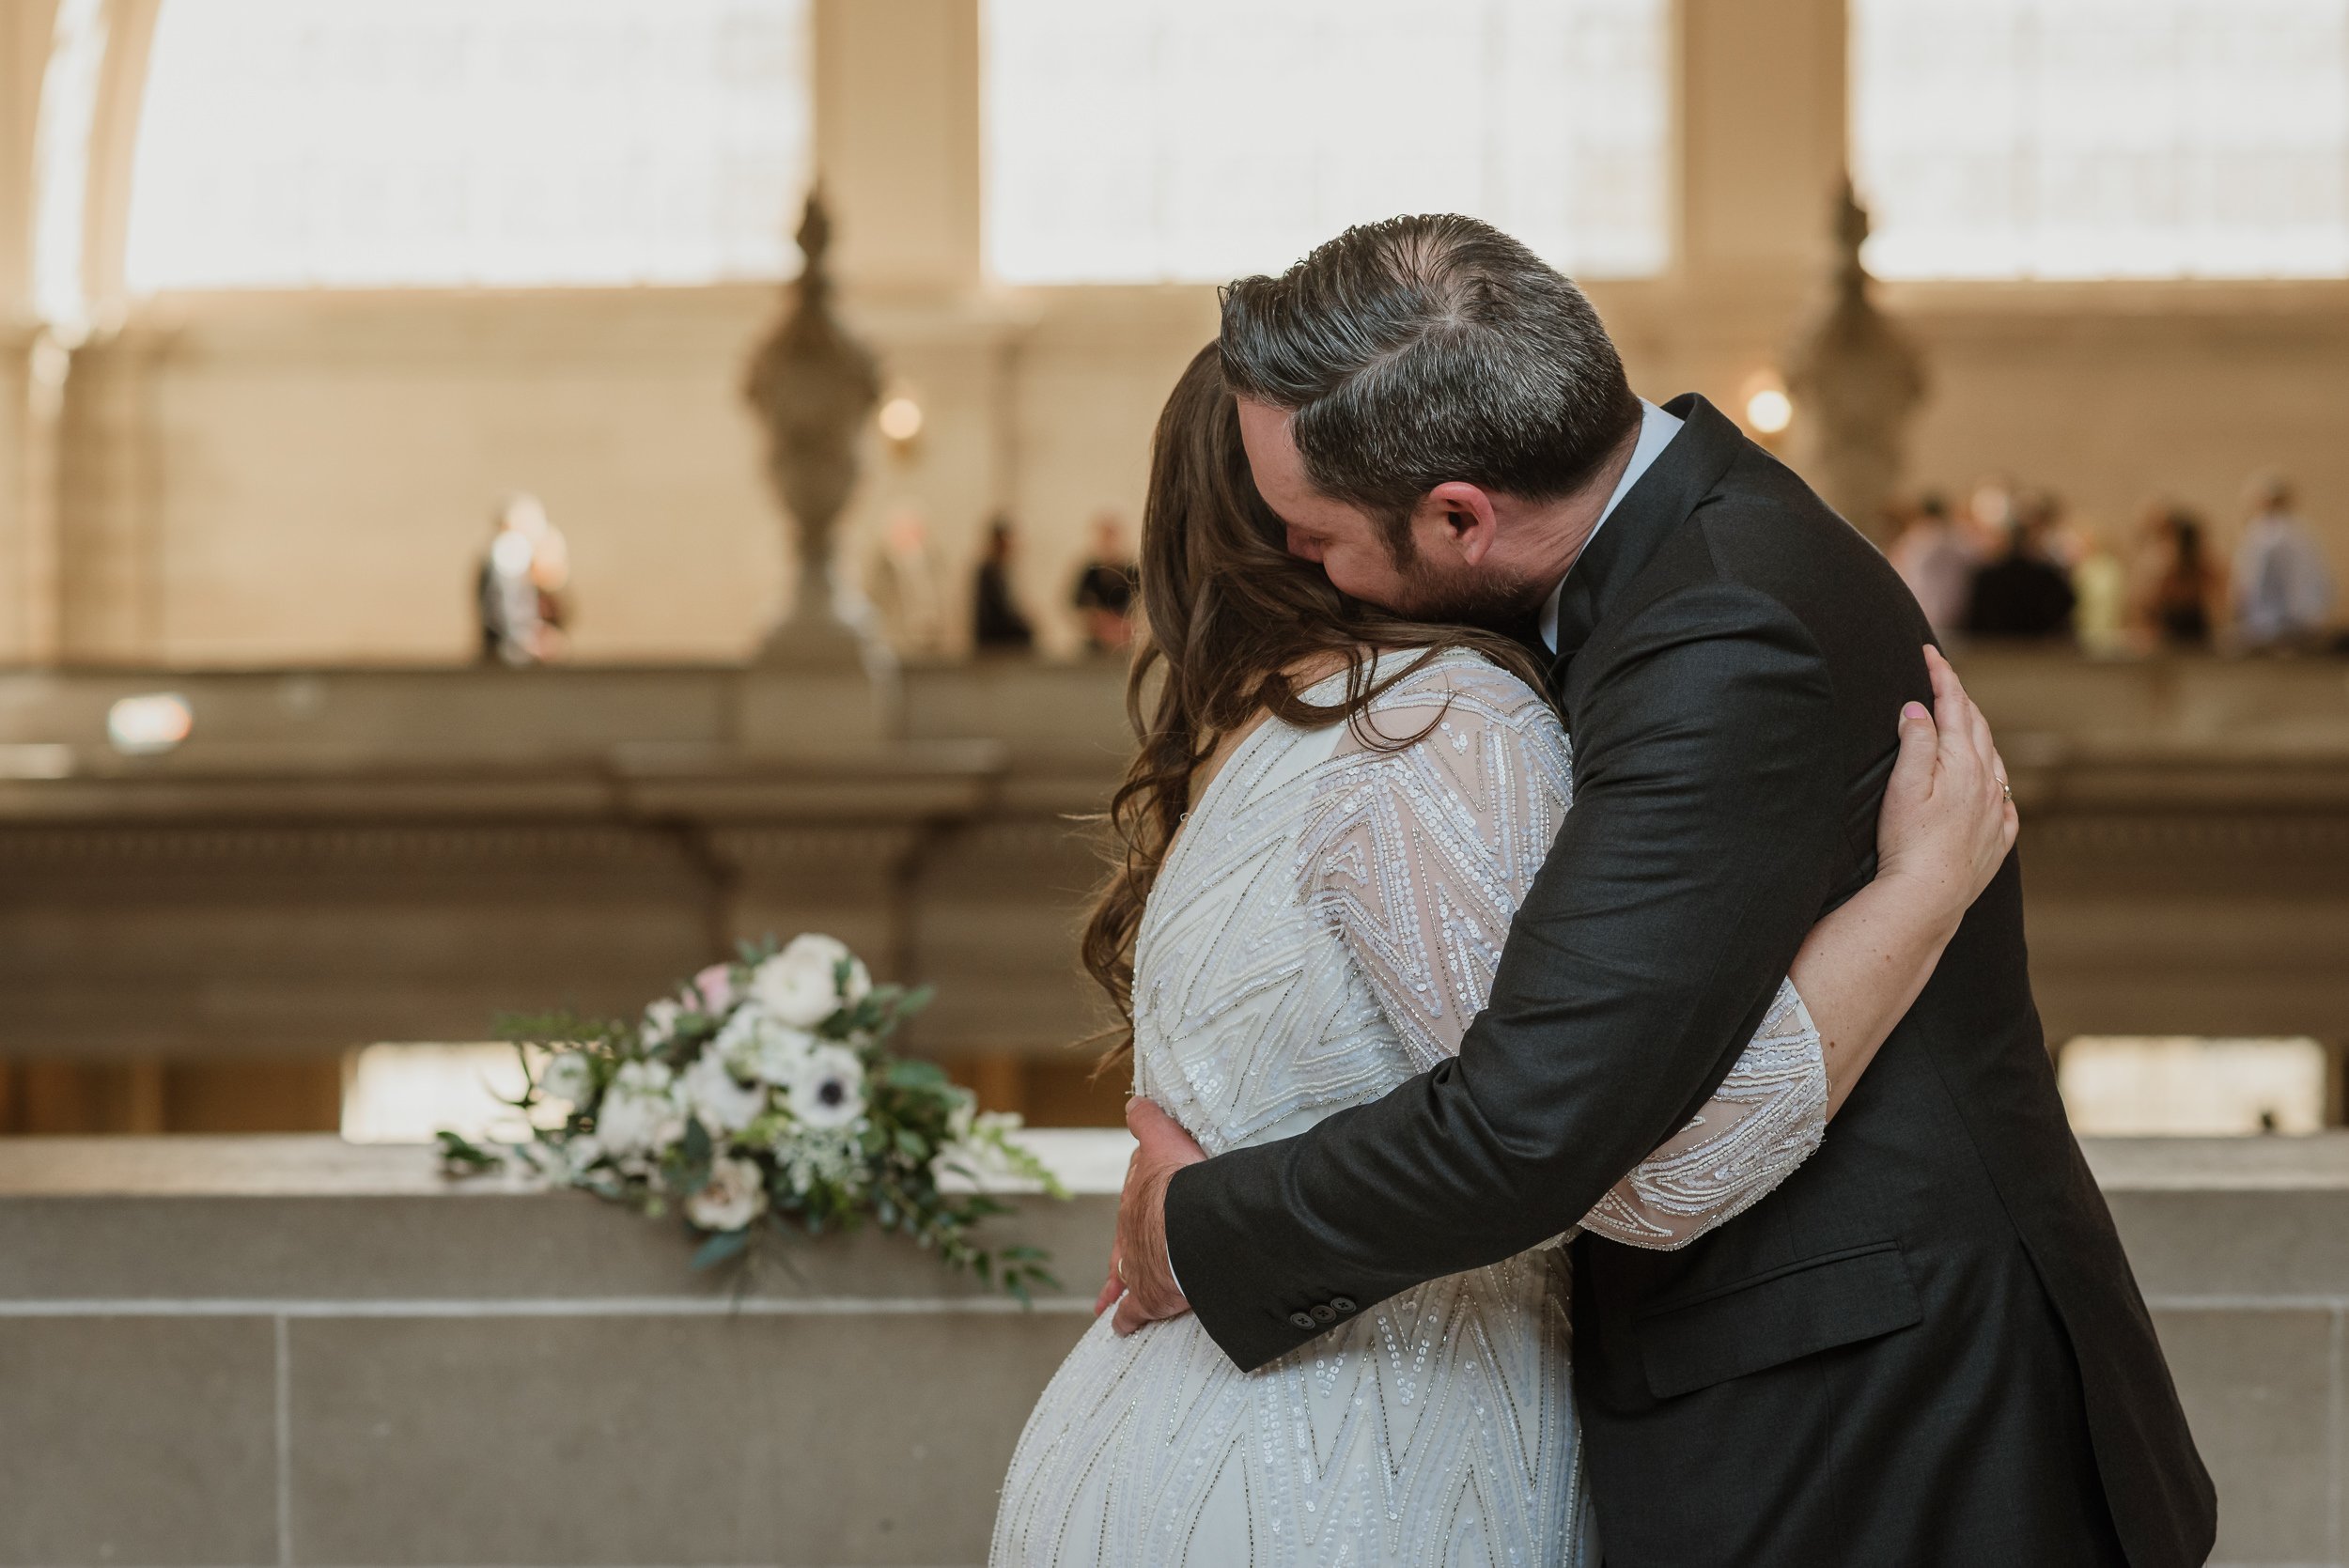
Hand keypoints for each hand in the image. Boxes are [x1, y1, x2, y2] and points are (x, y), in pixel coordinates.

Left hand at [1101, 1097, 1201, 1335]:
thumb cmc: (1180, 1183)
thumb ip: (1148, 1121)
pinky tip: (1120, 1326)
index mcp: (1137, 1202)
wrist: (1189, 1223)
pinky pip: (1133, 1312)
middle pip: (1125, 1245)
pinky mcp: (1150, 1296)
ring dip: (1120, 1287)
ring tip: (1109, 1300)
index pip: (1134, 1204)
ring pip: (1124, 1278)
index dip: (1138, 1209)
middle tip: (1116, 1267)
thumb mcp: (1162, 1139)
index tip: (1137, 1213)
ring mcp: (1138, 1267)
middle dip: (1124, 1255)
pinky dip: (1126, 1319)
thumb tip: (1134, 1103)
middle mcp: (1131, 1236)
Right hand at [1875, 646, 2018, 923]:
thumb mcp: (1903, 785)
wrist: (1929, 896)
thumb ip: (1916, 742)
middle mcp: (1987, 782)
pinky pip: (2005, 798)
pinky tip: (1990, 783)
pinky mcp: (1998, 838)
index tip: (1930, 652)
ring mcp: (1997, 810)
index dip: (1942, 676)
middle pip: (1977, 727)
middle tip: (1943, 677)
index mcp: (1962, 763)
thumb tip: (1919, 709)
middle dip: (1960, 698)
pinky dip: (1994, 778)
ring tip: (1965, 722)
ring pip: (1993, 759)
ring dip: (1978, 734)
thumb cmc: (1908, 841)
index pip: (1953, 706)